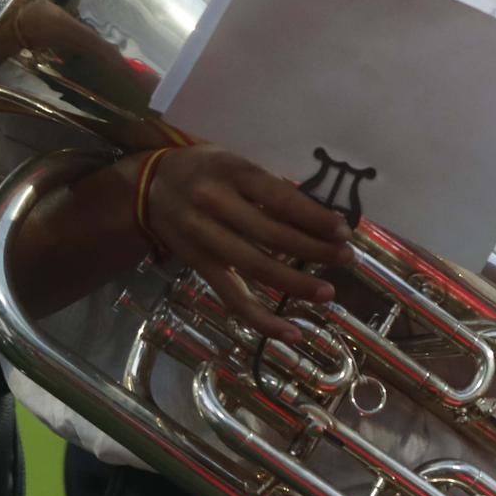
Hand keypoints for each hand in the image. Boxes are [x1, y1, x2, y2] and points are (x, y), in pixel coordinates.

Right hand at [141, 144, 354, 341]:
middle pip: (271, 235)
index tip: (344, 231)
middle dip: (314, 250)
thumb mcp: (238, 163)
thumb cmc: (208, 169)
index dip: (314, 218)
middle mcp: (215, 205)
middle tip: (346, 259)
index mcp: (233, 173)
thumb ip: (272, 186)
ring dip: (295, 283)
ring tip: (327, 292)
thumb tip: (321, 216)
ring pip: (255, 268)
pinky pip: (231, 297)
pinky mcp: (198, 265)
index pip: (280, 199)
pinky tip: (290, 333)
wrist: (148, 186)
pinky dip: (261, 318)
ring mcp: (204, 238)